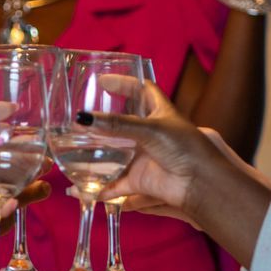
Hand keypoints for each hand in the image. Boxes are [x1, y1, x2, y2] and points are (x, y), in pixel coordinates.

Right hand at [83, 79, 270, 267]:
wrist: (199, 183)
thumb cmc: (186, 148)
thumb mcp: (150, 129)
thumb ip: (116, 124)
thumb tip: (84, 119)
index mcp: (160, 113)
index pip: (141, 90)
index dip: (124, 83)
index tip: (103, 81)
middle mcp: (150, 134)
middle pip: (122, 123)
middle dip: (103, 120)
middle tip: (80, 116)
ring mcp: (144, 157)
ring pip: (114, 155)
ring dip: (96, 154)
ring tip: (71, 150)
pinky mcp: (139, 179)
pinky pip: (114, 184)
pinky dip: (99, 188)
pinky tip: (80, 189)